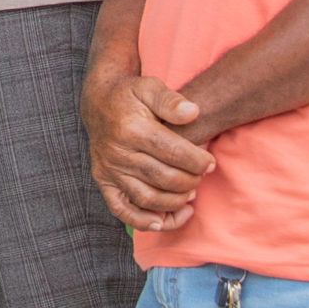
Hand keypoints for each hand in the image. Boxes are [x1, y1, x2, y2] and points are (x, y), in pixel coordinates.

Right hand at [82, 62, 214, 231]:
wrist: (98, 102)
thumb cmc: (130, 95)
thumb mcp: (150, 86)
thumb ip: (171, 100)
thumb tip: (193, 112)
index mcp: (131, 128)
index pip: (173, 152)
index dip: (198, 161)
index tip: (210, 163)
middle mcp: (117, 152)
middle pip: (164, 178)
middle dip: (190, 181)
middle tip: (201, 176)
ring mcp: (109, 170)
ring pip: (148, 198)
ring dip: (175, 202)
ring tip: (190, 193)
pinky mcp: (103, 181)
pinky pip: (122, 210)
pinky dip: (143, 221)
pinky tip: (164, 221)